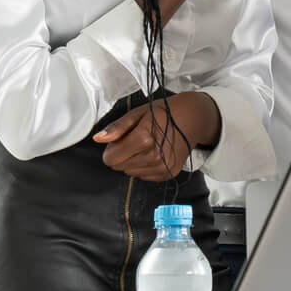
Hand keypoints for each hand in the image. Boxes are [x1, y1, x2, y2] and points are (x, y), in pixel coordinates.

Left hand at [93, 93, 217, 181]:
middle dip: (122, 154)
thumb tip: (99, 138)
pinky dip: (145, 166)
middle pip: (119, 167)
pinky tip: (155, 152)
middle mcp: (154, 156)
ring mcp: (162, 167)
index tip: (122, 138)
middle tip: (135, 139)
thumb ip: (116, 128)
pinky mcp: (168, 173)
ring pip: (130, 173)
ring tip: (147, 145)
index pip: (110, 158)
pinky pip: (143, 176)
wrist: (191, 119)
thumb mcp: (137, 114)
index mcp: (144, 139)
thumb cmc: (164, 114)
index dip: (112, 148)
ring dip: (133, 161)